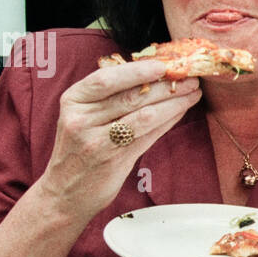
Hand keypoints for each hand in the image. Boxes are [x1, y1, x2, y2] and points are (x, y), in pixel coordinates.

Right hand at [38, 58, 201, 218]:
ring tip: (192, 93)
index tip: (163, 64)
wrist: (64, 192)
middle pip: (131, 96)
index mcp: (73, 100)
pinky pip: (148, 135)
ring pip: (144, 115)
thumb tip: (150, 75)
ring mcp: (97, 141)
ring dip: (173, 102)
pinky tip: (181, 112)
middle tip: (189, 77)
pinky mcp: (114, 160)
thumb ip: (108, 97)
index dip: (137, 70)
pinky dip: (167, 121)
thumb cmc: (78, 149)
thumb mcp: (82, 117)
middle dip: (165, 85)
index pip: (107, 78)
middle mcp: (82, 119)